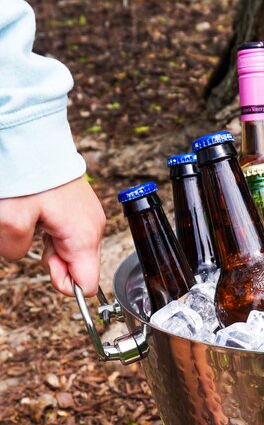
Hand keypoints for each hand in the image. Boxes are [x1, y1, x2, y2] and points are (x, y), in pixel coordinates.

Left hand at [0, 176, 105, 295]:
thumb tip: (23, 254)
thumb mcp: (8, 218)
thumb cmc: (27, 176)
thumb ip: (15, 250)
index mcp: (83, 237)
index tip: (44, 260)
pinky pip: (70, 233)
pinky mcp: (81, 208)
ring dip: (51, 245)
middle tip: (36, 236)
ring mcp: (89, 217)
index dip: (61, 280)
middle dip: (54, 260)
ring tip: (37, 221)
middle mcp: (93, 229)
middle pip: (78, 267)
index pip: (86, 284)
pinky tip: (42, 214)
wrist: (34, 140)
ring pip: (72, 250)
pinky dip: (53, 230)